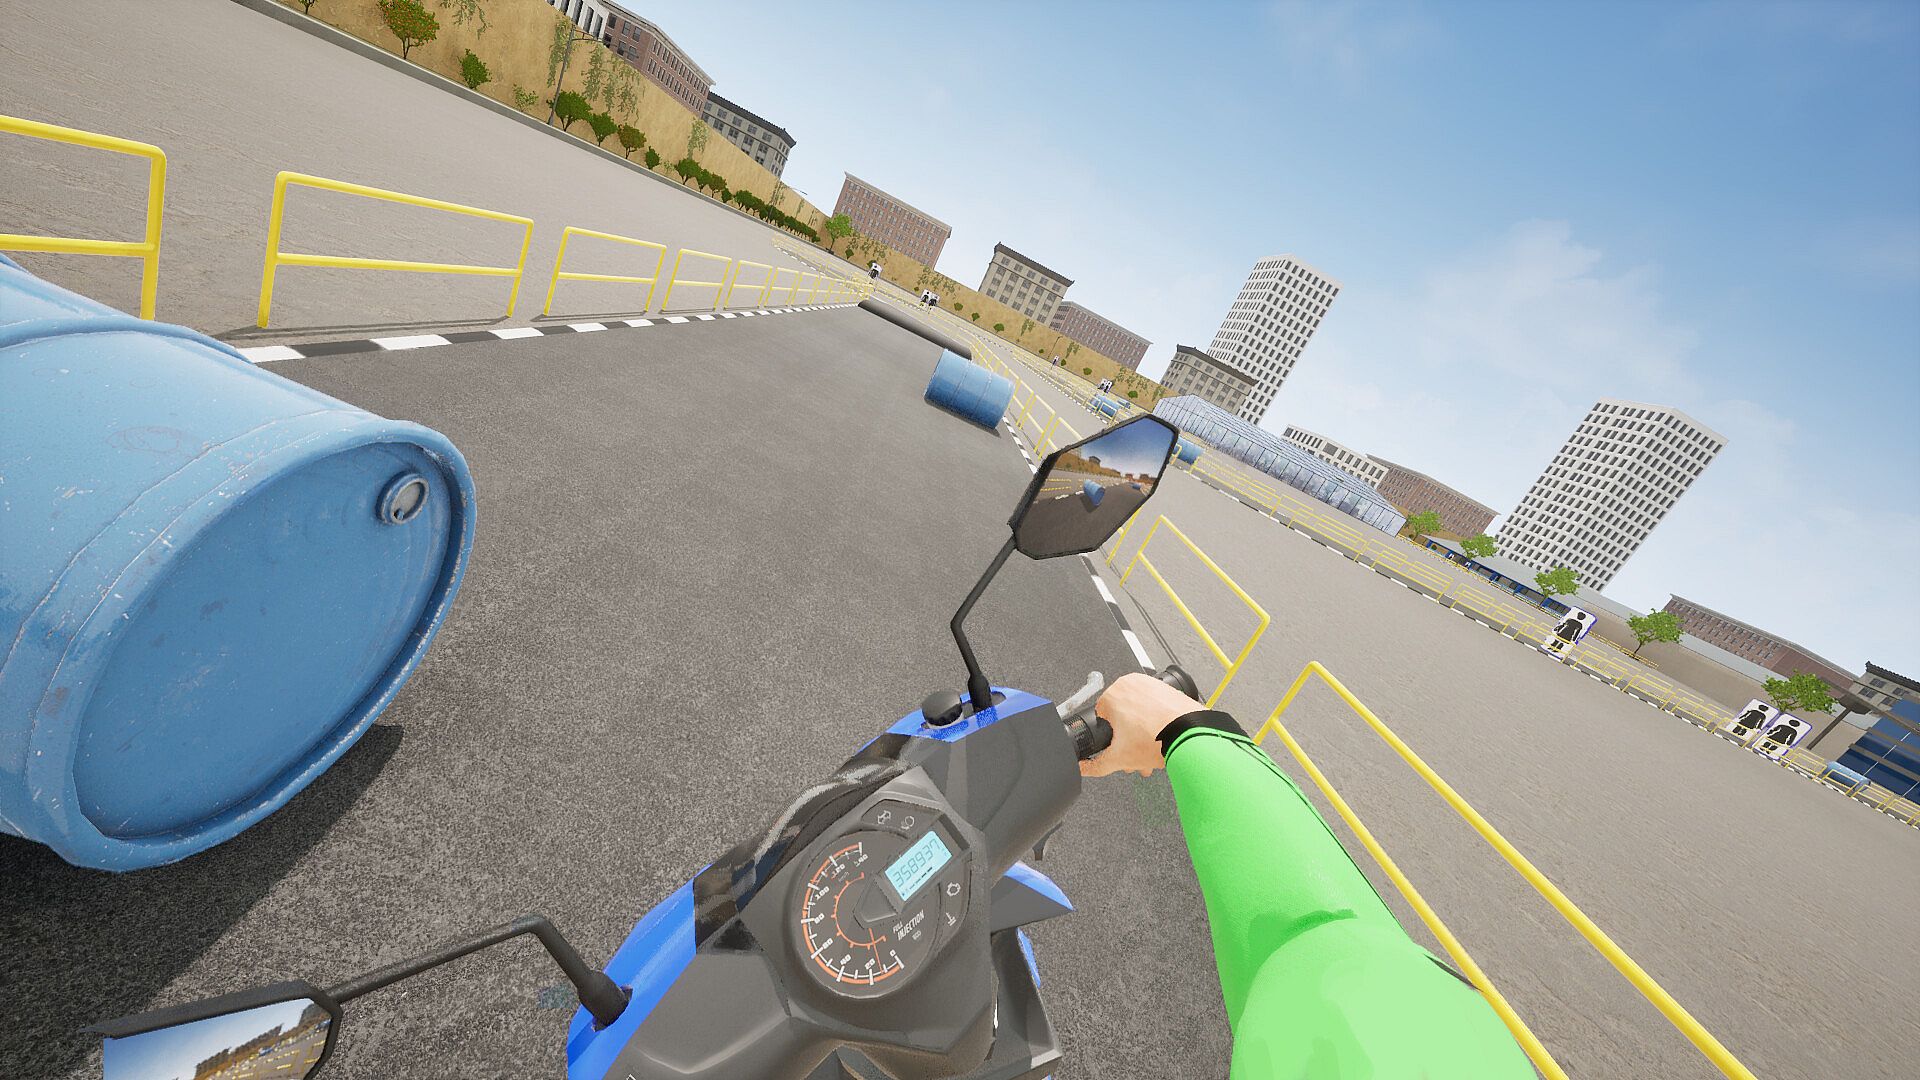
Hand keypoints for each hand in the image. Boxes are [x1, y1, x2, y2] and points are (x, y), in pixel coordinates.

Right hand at [1080, 672, 1204, 778]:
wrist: (1190, 735)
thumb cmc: (1158, 740)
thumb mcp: (1120, 758)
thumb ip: (1096, 765)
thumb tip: (1083, 767)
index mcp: (1112, 695)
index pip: (1102, 718)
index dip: (1110, 738)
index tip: (1120, 748)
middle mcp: (1130, 684)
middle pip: (1122, 716)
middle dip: (1129, 739)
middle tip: (1137, 754)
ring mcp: (1150, 684)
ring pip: (1139, 711)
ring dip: (1143, 732)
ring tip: (1152, 751)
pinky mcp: (1168, 688)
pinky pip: (1155, 705)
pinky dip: (1157, 721)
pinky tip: (1162, 738)